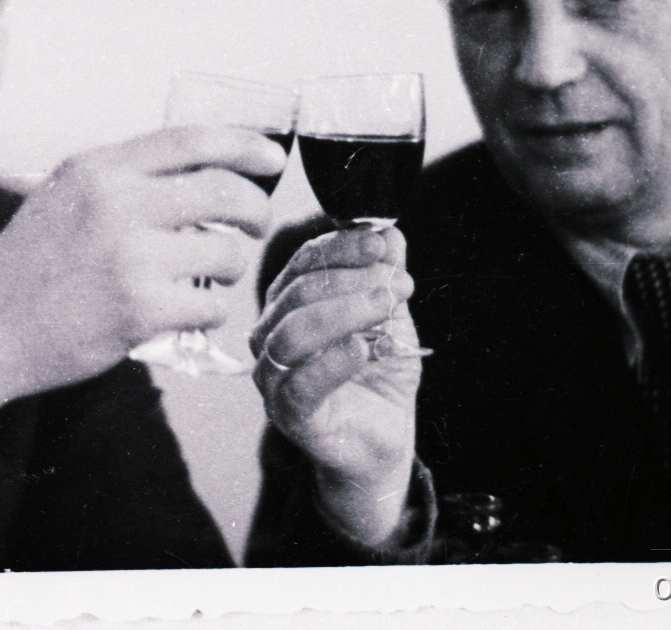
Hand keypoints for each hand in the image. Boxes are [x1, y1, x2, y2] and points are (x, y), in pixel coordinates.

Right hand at [0, 125, 284, 428]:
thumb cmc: (26, 267)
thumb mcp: (64, 195)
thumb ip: (123, 179)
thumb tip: (201, 171)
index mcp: (99, 168)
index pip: (192, 140)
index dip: (244, 145)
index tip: (271, 160)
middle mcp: (116, 203)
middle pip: (225, 191)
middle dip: (256, 209)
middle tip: (254, 224)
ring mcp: (130, 257)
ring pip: (227, 252)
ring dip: (231, 267)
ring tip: (208, 276)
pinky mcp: (141, 310)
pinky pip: (212, 305)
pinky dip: (209, 311)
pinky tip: (185, 313)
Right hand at [251, 227, 421, 545]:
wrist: (383, 438)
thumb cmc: (379, 375)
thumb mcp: (391, 318)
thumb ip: (385, 277)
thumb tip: (389, 232)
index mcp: (289, 303)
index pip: (305, 262)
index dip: (342, 248)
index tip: (382, 245)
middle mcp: (271, 334)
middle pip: (298, 293)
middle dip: (352, 280)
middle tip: (399, 284)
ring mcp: (274, 376)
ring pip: (292, 333)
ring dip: (342, 312)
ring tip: (384, 307)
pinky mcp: (288, 415)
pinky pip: (299, 384)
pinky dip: (331, 362)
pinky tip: (362, 349)